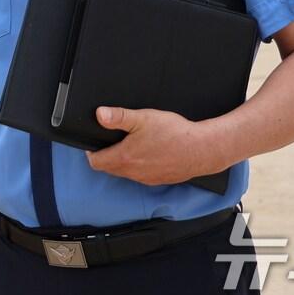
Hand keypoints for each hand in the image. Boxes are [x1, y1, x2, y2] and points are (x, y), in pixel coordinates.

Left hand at [84, 106, 225, 185]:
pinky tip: (147, 153)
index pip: (96, 163)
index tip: (93, 143)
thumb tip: (99, 114)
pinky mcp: (159, 180)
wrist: (202, 149)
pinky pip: (140, 176)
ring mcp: (146, 178)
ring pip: (125, 173)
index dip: (91, 152)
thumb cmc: (174, 133)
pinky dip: (138, 166)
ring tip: (129, 145)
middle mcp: (133, 173)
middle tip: (110, 141)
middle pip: (109, 168)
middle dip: (105, 156)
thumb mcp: (143, 118)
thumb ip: (119, 116)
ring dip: (121, 162)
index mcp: (125, 158)